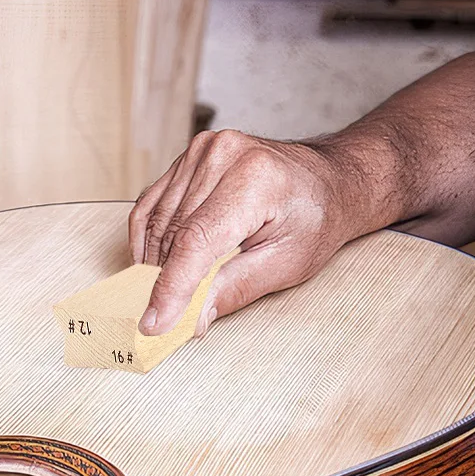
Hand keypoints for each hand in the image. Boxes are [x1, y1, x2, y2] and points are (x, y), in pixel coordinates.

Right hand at [128, 130, 368, 336]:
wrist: (327, 182)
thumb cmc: (313, 219)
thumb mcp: (285, 264)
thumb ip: (234, 288)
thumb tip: (191, 317)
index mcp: (255, 178)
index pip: (195, 241)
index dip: (171, 286)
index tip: (155, 323)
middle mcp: (222, 156)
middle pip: (172, 234)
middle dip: (165, 282)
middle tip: (168, 318)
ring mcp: (201, 152)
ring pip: (157, 223)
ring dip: (155, 264)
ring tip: (168, 292)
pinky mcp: (187, 159)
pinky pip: (150, 206)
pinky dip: (147, 240)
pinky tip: (155, 263)